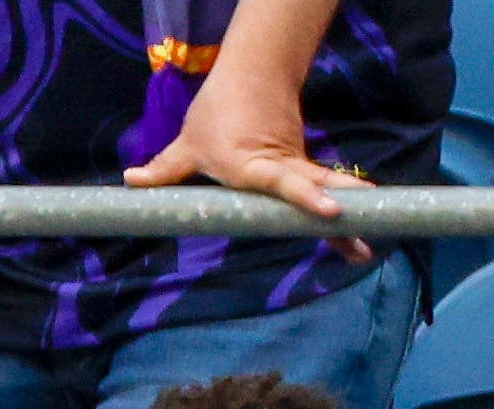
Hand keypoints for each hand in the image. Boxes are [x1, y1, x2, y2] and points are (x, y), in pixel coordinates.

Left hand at [124, 82, 373, 256]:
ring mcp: (294, 167)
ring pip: (324, 193)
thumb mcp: (189, 142)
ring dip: (345, 222)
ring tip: (364, 250)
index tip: (330, 212)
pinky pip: (320, 192)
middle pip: (314, 193)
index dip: (306, 197)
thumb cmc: (219, 110)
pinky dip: (336, 211)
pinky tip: (352, 238)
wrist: (254, 73)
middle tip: (362, 246)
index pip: (283, 182)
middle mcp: (278, 167)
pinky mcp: (301, 168)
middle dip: (339, 220)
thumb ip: (164, 169)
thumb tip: (130, 181)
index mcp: (249, 164)